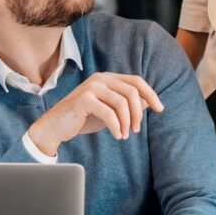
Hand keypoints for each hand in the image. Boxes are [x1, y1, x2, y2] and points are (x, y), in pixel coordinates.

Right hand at [26, 73, 163, 157]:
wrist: (56, 127)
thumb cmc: (83, 119)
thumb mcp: (109, 111)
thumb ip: (126, 105)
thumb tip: (147, 101)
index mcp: (107, 78)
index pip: (136, 81)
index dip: (151, 94)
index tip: (159, 109)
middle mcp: (100, 78)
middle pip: (132, 92)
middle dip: (138, 113)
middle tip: (136, 130)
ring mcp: (91, 87)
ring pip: (122, 102)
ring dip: (128, 122)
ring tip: (125, 135)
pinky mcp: (84, 99)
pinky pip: (109, 113)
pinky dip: (116, 127)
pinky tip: (117, 136)